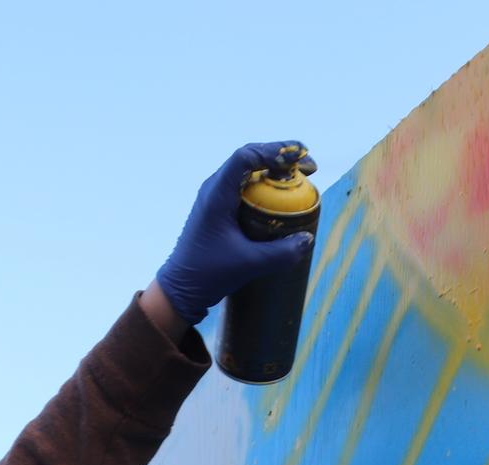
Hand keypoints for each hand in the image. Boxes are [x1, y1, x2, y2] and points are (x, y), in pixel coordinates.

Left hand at [154, 141, 317, 325]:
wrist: (181, 289)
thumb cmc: (207, 274)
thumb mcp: (248, 264)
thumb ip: (280, 253)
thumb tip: (308, 239)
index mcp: (217, 194)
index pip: (245, 157)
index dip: (274, 152)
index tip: (299, 162)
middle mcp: (214, 189)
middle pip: (249, 158)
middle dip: (280, 156)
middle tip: (308, 167)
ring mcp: (215, 198)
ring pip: (247, 171)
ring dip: (274, 169)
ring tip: (300, 176)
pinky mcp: (219, 210)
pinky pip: (245, 187)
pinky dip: (266, 186)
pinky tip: (282, 196)